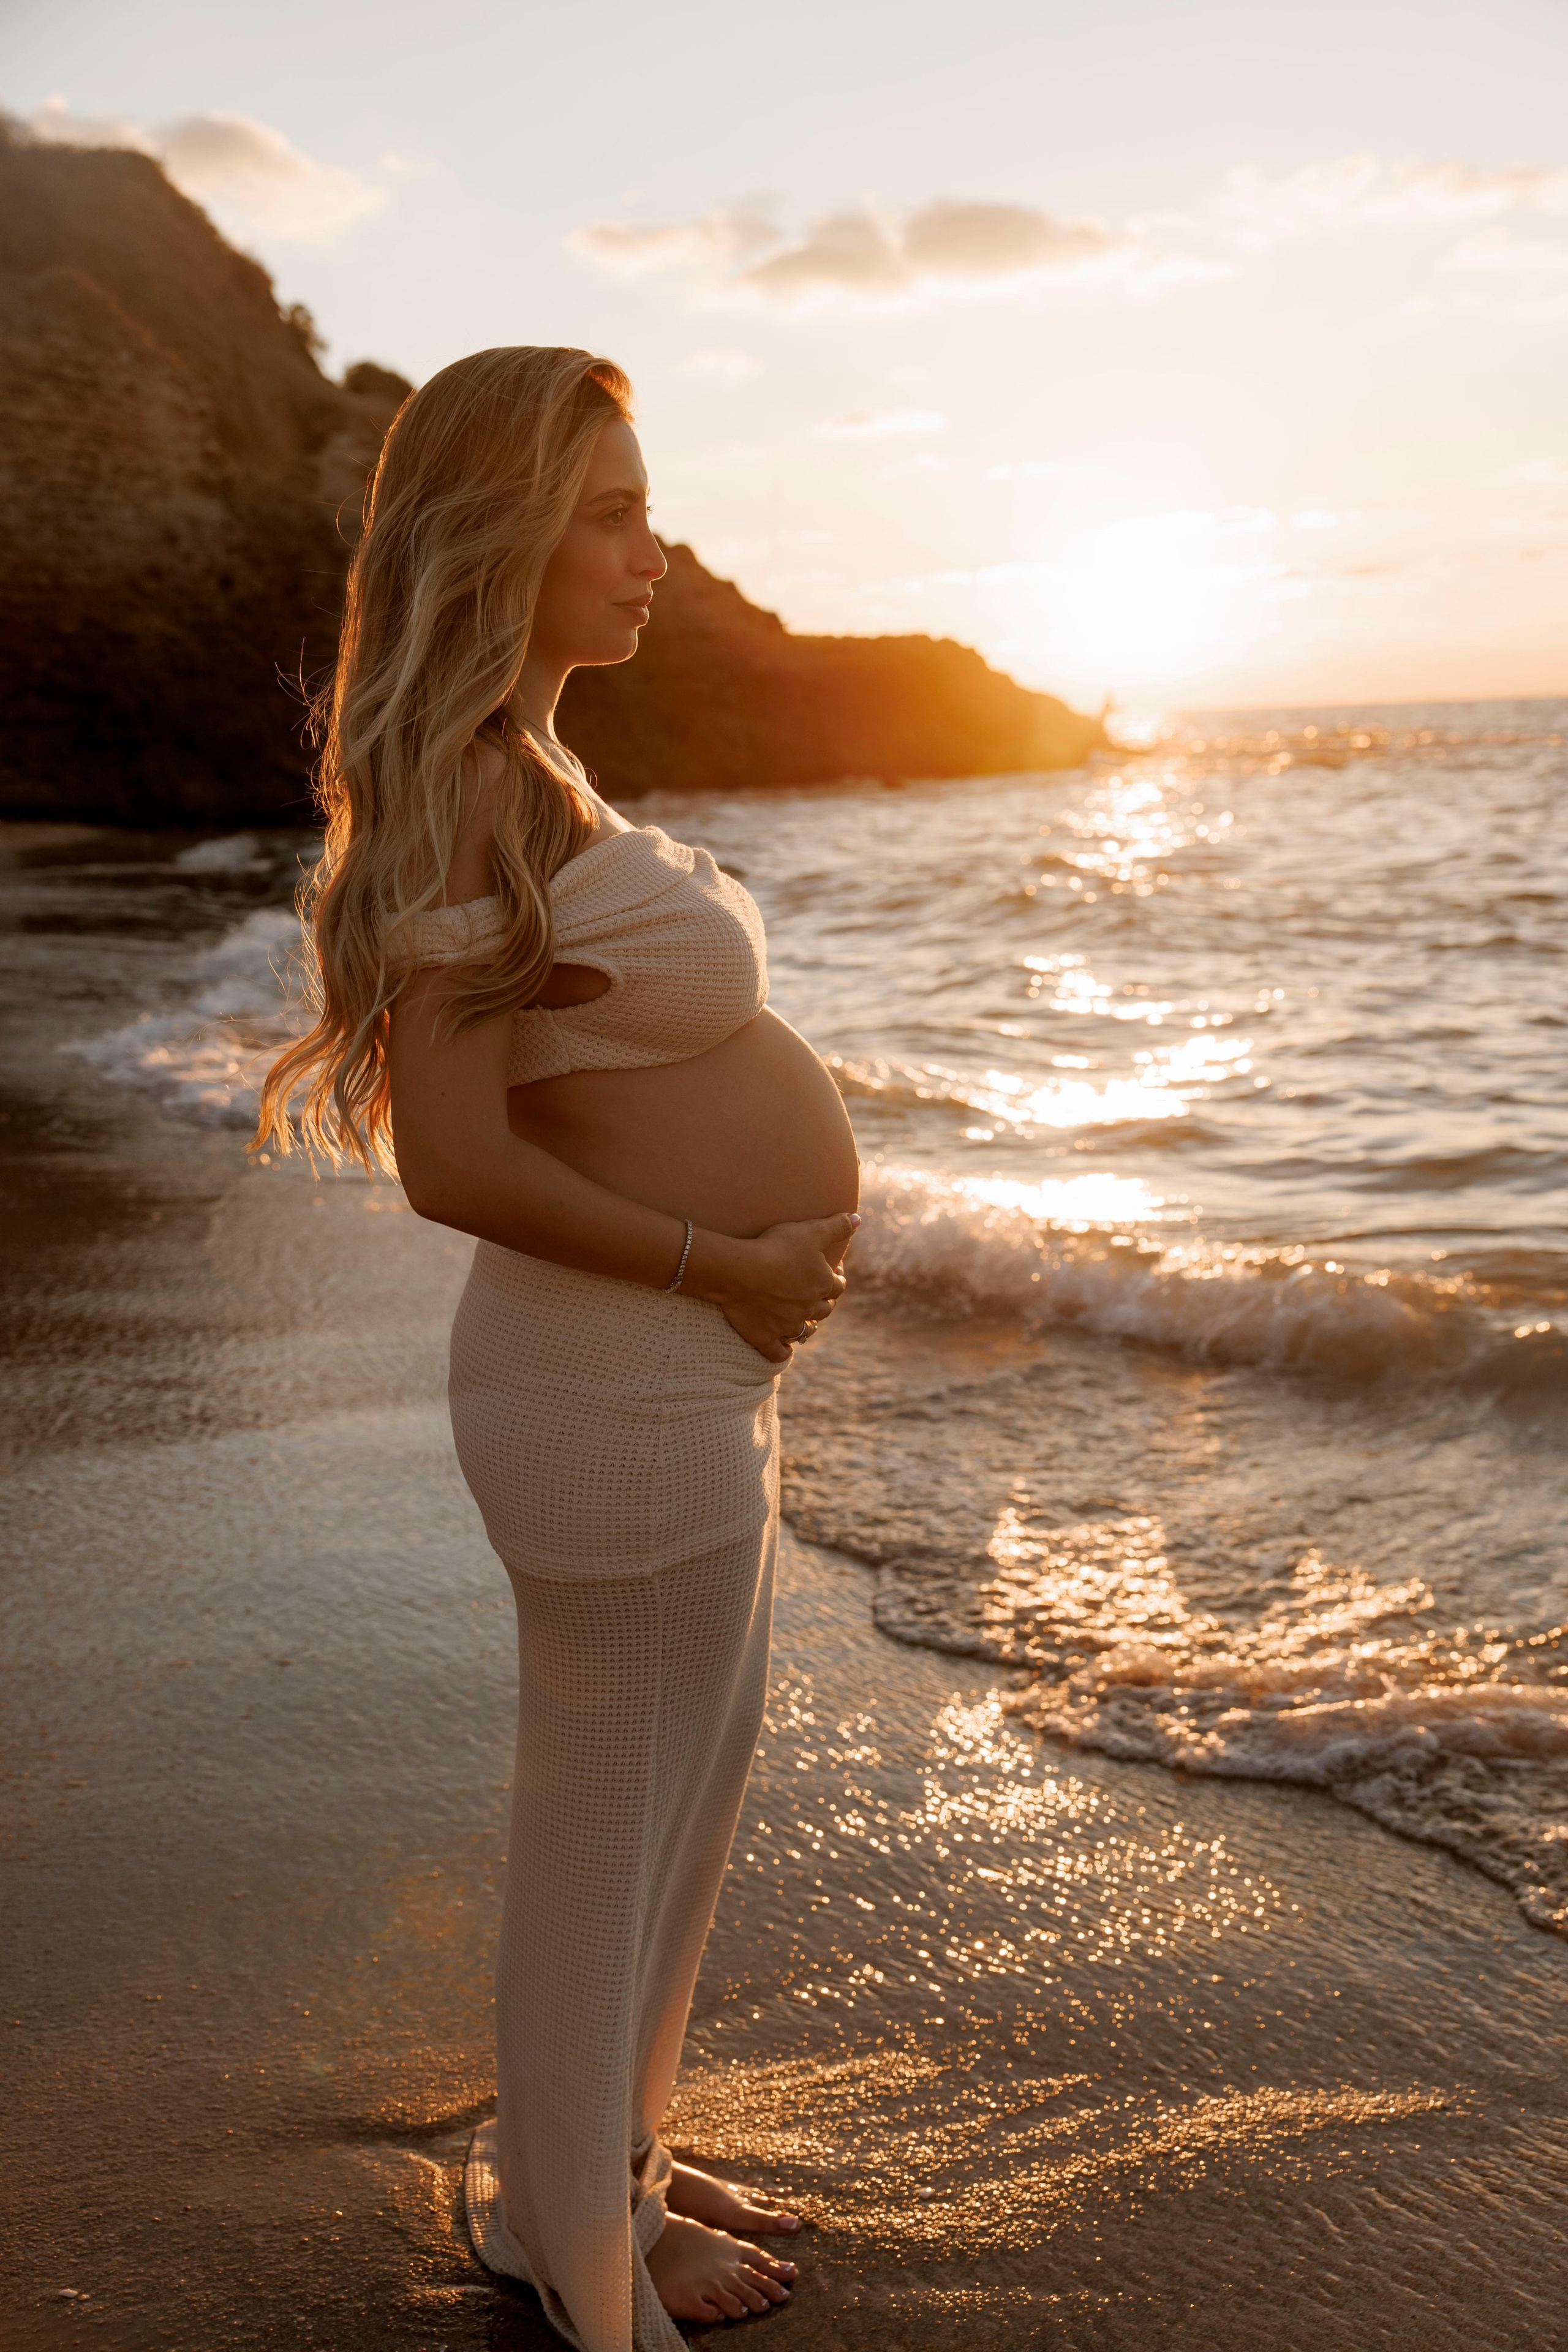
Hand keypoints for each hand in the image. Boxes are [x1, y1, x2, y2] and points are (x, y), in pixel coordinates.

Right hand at [693, 1212, 859, 1363]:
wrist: (739, 1271)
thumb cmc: (775, 1248)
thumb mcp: (810, 1230)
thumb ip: (836, 1226)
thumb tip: (858, 1219)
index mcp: (822, 1285)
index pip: (838, 1286)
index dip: (837, 1278)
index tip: (832, 1270)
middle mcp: (808, 1309)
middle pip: (824, 1310)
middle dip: (824, 1303)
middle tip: (817, 1294)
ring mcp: (787, 1326)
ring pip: (805, 1332)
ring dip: (807, 1327)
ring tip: (805, 1321)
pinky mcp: (765, 1337)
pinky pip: (778, 1352)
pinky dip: (782, 1352)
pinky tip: (784, 1350)